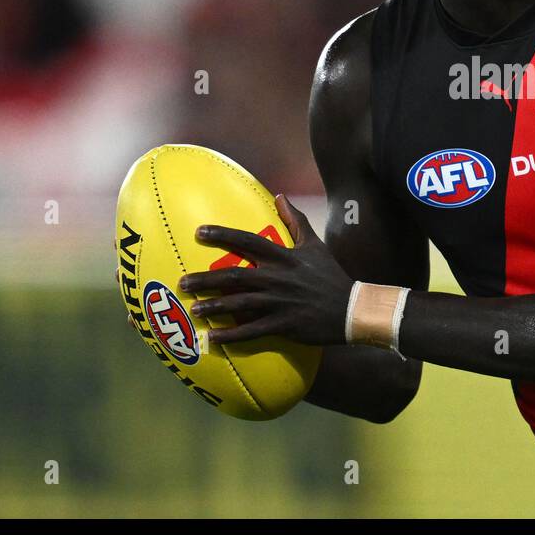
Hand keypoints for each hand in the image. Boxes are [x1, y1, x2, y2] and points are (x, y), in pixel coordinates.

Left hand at [180, 194, 352, 346]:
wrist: (352, 309)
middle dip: (207, 279)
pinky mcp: (284, 325)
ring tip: (194, 308)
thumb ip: (295, 221)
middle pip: (236, 276)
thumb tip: (280, 196)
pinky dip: (232, 335)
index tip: (199, 232)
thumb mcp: (315, 245)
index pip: (249, 241)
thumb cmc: (330, 276)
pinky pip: (252, 331)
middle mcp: (279, 278)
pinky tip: (213, 338)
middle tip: (183, 282)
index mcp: (285, 257)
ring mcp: (280, 302)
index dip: (223, 235)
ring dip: (215, 306)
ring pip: (240, 304)